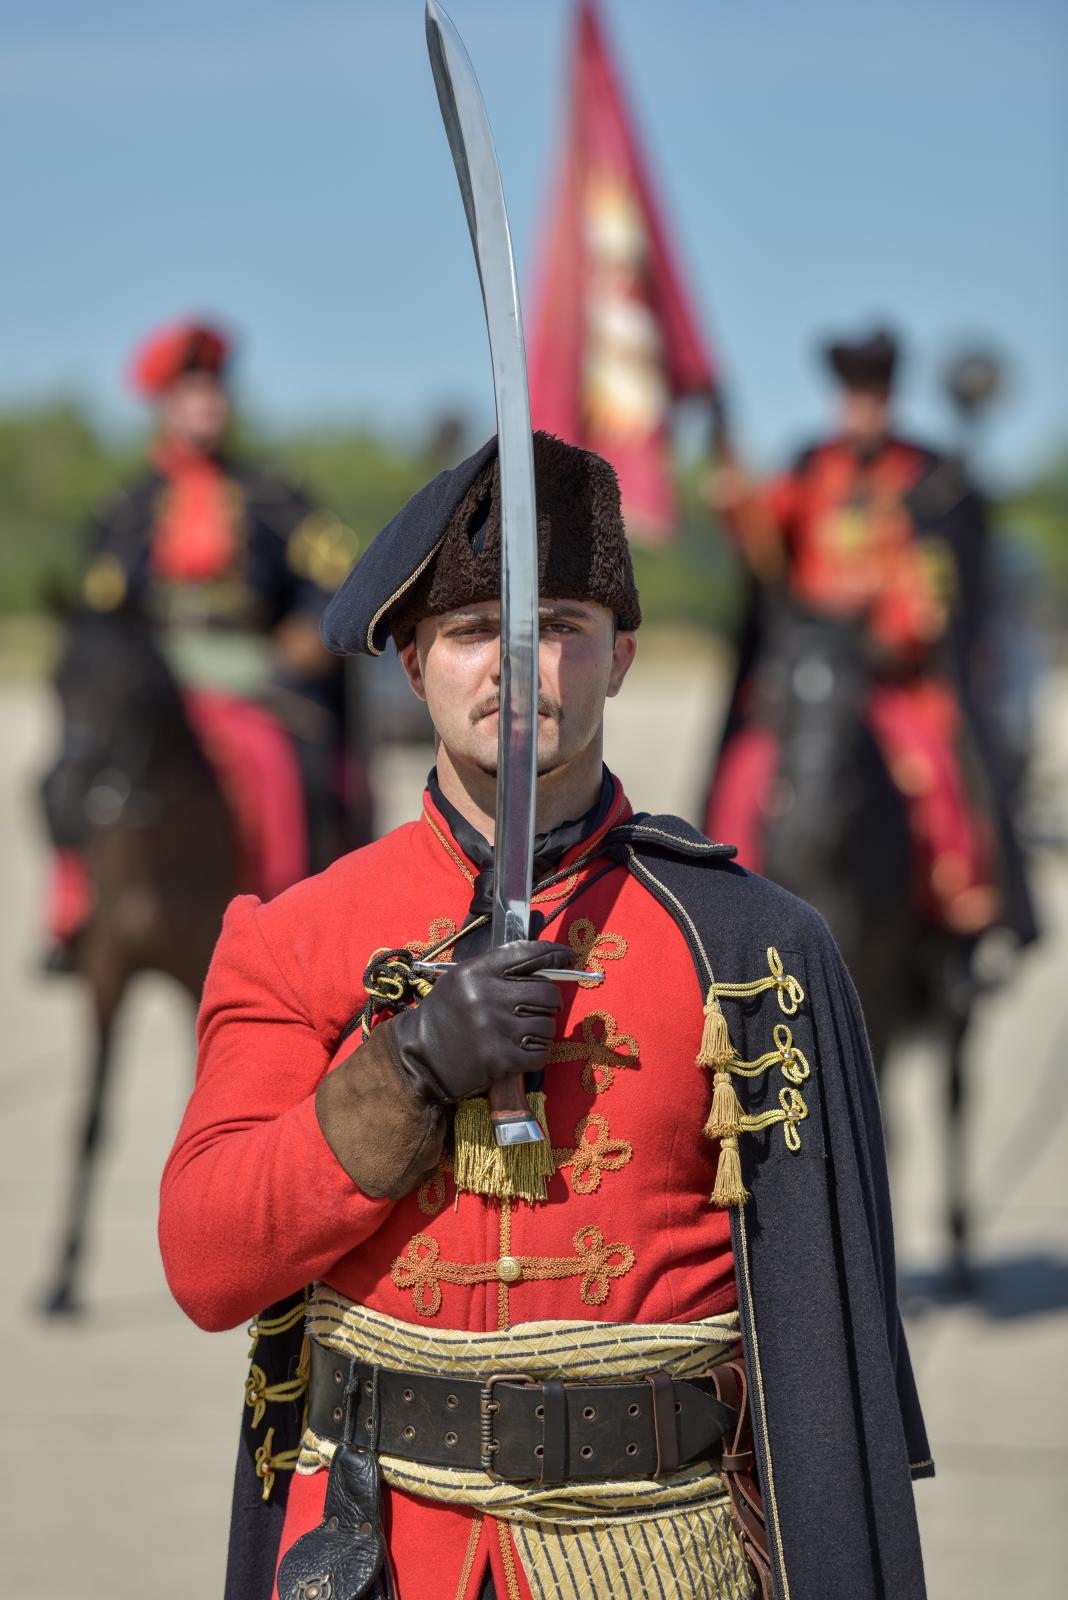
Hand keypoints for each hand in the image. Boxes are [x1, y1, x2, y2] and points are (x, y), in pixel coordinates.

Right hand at [384, 940, 573, 1103]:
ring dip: (541, 1031)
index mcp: (476, 971)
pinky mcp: (500, 1059)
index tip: (567, 956)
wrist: (420, 1057)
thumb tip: (545, 961)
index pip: (528, 953)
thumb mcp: (462, 979)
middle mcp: (486, 996)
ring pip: (547, 1025)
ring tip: (522, 1033)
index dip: (555, 953)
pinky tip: (520, 1052)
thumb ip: (497, 968)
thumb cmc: (446, 1014)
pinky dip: (536, 1054)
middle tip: (538, 1009)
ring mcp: (495, 1029)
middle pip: (547, 992)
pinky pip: (540, 1053)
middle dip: (549, 1001)